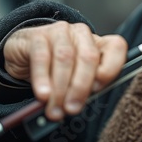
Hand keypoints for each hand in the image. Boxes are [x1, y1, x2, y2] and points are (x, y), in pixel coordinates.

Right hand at [3, 21, 127, 120]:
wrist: (24, 54)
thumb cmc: (56, 69)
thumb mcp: (76, 78)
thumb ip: (85, 88)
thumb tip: (79, 105)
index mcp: (99, 43)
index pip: (117, 47)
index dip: (111, 68)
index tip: (98, 90)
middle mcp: (83, 34)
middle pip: (89, 57)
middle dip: (81, 86)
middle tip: (72, 109)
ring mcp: (61, 32)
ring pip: (66, 58)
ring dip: (60, 88)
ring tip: (55, 109)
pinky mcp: (38, 36)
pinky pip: (42, 58)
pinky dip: (43, 79)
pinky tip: (43, 95)